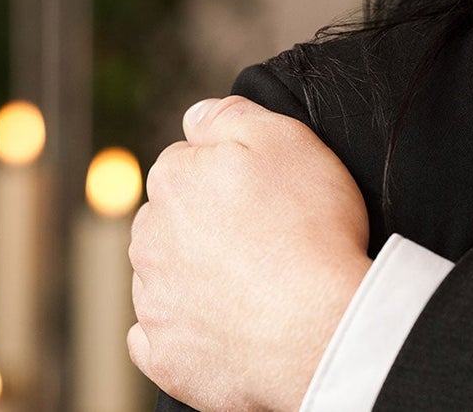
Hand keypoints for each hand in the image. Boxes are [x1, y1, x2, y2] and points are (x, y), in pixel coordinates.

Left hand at [127, 96, 371, 410]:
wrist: (324, 327)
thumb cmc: (310, 229)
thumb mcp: (284, 139)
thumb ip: (228, 116)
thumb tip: (194, 118)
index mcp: (171, 181)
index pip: (185, 166)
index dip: (225, 178)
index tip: (259, 197)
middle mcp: (148, 238)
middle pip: (170, 222)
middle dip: (202, 226)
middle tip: (259, 242)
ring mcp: (153, 302)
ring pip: (164, 277)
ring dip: (191, 278)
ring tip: (248, 289)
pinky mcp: (165, 357)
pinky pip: (157, 339)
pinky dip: (181, 333)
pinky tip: (217, 329)